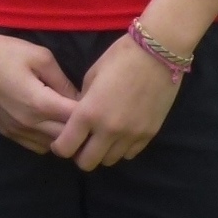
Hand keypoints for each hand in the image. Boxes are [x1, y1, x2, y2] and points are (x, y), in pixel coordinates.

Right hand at [0, 27, 80, 152]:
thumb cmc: (3, 51)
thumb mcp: (40, 56)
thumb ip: (63, 80)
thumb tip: (80, 99)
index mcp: (40, 103)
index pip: (77, 119)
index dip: (92, 113)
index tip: (100, 103)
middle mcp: (29, 123)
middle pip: (68, 139)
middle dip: (82, 129)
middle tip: (91, 115)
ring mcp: (16, 131)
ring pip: (53, 147)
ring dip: (65, 137)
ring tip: (71, 121)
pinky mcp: (7, 133)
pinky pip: (36, 146)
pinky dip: (48, 139)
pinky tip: (50, 124)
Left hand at [50, 33, 185, 169]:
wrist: (158, 53)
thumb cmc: (119, 58)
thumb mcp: (91, 76)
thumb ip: (83, 102)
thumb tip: (78, 117)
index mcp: (88, 113)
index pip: (66, 148)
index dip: (60, 147)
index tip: (62, 141)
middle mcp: (109, 130)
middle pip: (87, 163)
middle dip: (80, 156)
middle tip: (81, 142)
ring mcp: (131, 135)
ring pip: (110, 161)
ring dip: (102, 152)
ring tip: (102, 137)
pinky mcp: (149, 135)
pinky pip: (129, 154)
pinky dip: (121, 148)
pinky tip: (120, 134)